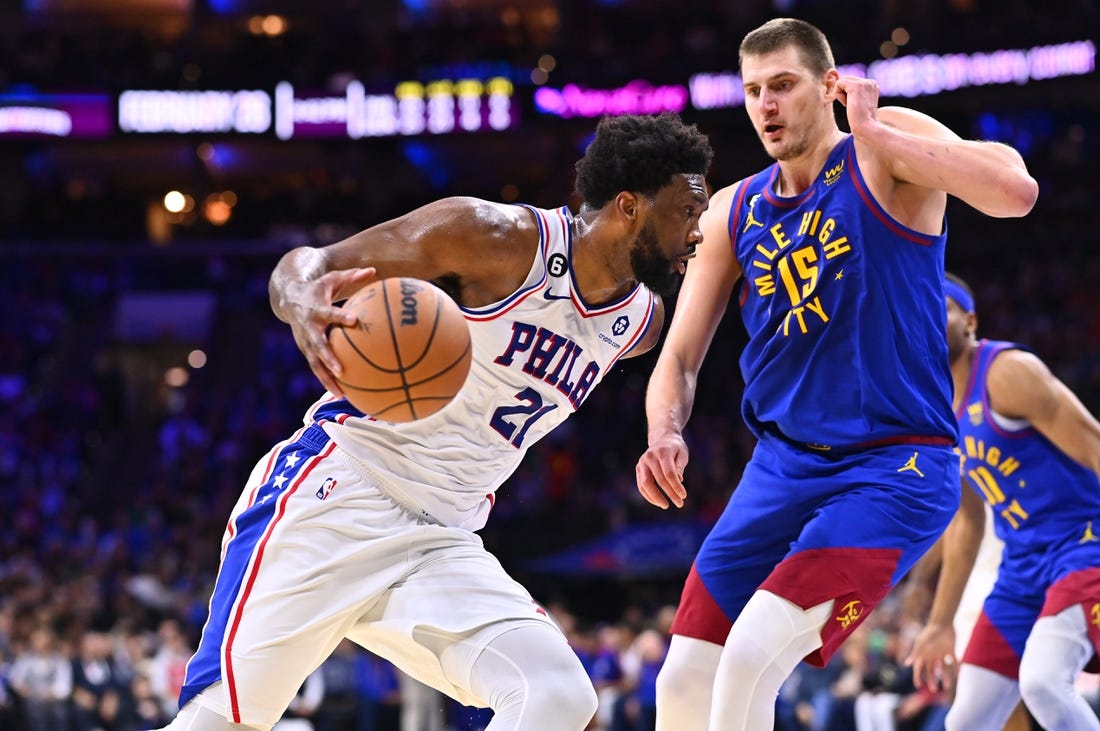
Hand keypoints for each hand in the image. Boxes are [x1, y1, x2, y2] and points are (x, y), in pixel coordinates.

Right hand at [285, 266, 376, 397]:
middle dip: (328, 358)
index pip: (328, 312)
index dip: (340, 316)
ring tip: (341, 394)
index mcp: (316, 308)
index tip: (354, 320)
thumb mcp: (332, 279)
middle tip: (341, 370)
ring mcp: (304, 341)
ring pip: (314, 363)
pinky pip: (316, 368)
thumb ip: (352, 276)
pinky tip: (342, 394)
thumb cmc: (318, 287)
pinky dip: (327, 381)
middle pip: (317, 345)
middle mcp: (308, 326)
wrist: (287, 297)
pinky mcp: (305, 350)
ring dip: (326, 379)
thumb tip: (374, 270)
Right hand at [635, 433, 688, 508]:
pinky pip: (641, 485)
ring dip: (656, 497)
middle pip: (658, 480)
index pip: (669, 473)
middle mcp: (650, 457)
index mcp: (662, 452)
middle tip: (679, 503)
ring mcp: (642, 463)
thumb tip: (678, 481)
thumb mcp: (682, 454)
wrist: (662, 438)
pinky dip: (648, 495)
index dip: (676, 486)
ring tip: (665, 505)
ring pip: (646, 484)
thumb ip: (679, 467)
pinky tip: (657, 502)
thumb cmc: (675, 448)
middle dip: (669, 494)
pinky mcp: (638, 468)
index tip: (684, 496)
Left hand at [833, 75, 880, 136]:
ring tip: (851, 106)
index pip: (850, 83)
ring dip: (841, 96)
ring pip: (841, 82)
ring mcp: (865, 82)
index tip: (856, 106)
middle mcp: (870, 82)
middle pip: (845, 81)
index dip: (847, 96)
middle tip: (853, 107)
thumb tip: (836, 83)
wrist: (866, 128)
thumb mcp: (857, 103)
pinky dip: (838, 95)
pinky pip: (838, 83)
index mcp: (872, 86)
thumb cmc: (860, 121)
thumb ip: (851, 93)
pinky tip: (847, 104)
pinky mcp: (857, 86)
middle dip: (843, 94)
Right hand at [904, 623, 957, 691]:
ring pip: (942, 669)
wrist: (943, 622)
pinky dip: (956, 669)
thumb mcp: (921, 644)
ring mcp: (941, 653)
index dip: (917, 676)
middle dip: (931, 680)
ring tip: (947, 686)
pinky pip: (954, 662)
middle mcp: (931, 655)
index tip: (918, 686)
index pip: (918, 668)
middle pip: (930, 671)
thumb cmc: (929, 632)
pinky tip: (958, 676)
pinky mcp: (950, 651)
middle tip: (934, 690)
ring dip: (944, 677)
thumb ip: (915, 654)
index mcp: (923, 653)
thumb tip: (906, 664)